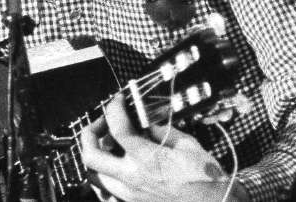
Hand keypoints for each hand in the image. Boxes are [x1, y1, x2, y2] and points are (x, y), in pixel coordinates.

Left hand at [78, 94, 242, 201]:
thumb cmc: (206, 179)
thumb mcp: (187, 145)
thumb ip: (162, 131)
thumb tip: (148, 122)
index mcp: (148, 160)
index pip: (117, 128)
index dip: (113, 109)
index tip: (117, 102)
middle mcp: (133, 178)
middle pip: (91, 156)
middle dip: (89, 134)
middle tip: (102, 123)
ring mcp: (130, 195)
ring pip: (94, 176)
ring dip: (96, 156)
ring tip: (109, 145)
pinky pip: (107, 193)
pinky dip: (104, 178)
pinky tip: (115, 168)